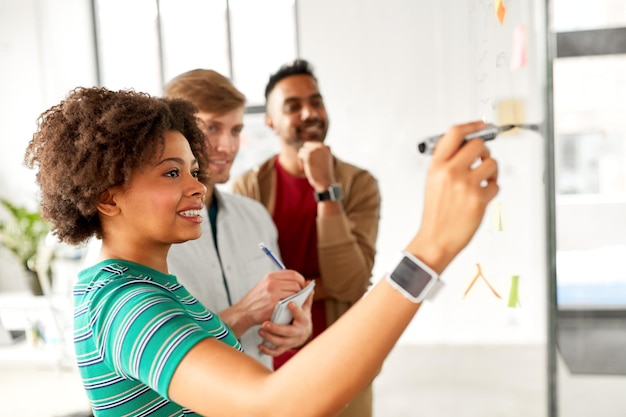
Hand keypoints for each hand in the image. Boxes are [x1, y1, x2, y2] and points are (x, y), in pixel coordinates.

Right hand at [222, 270, 305, 335]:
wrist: (244, 312)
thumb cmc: (256, 300)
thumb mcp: (264, 284)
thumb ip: (278, 281)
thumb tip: (297, 280)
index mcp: (270, 276)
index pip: (292, 273)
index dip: (300, 279)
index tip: (302, 285)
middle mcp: (272, 282)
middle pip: (296, 283)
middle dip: (301, 289)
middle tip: (301, 295)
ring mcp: (273, 293)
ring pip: (295, 292)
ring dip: (298, 297)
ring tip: (295, 301)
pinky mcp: (274, 304)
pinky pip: (291, 302)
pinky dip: (293, 304)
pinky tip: (290, 306)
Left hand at [257, 289, 313, 355]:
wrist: (302, 334)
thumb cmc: (302, 317)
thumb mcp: (305, 308)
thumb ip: (305, 297)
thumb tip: (307, 282)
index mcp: (303, 320)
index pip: (300, 315)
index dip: (296, 310)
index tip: (289, 303)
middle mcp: (298, 332)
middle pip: (287, 332)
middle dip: (276, 328)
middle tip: (265, 323)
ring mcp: (291, 341)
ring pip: (279, 342)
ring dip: (269, 337)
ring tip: (260, 330)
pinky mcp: (284, 348)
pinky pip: (275, 352)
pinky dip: (267, 350)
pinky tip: (260, 345)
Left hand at [297, 141, 334, 190]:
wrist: (325, 182)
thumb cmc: (323, 174)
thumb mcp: (324, 160)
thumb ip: (318, 152)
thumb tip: (306, 145)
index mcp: (327, 147)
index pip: (313, 144)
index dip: (310, 154)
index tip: (313, 163)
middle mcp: (322, 146)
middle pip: (306, 145)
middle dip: (305, 154)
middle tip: (308, 165)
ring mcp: (315, 150)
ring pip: (302, 150)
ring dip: (302, 160)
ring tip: (307, 168)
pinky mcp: (309, 155)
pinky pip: (300, 155)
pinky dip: (300, 163)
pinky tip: (304, 169)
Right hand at [408, 121, 498, 272]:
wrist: (436, 238)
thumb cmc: (436, 212)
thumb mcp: (433, 181)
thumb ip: (447, 161)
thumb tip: (467, 144)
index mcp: (436, 165)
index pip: (454, 134)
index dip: (471, 125)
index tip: (481, 125)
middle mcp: (450, 172)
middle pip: (477, 144)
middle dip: (484, 151)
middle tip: (482, 158)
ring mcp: (465, 185)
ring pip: (492, 163)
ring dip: (491, 171)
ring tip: (482, 181)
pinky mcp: (479, 199)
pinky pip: (496, 184)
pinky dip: (492, 189)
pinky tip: (481, 196)